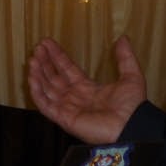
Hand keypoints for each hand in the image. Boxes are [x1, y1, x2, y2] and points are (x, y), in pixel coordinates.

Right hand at [27, 36, 146, 142]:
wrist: (131, 126)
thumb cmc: (132, 106)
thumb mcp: (131, 76)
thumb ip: (125, 57)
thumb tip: (123, 38)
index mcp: (88, 88)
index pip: (67, 69)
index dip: (57, 56)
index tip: (47, 43)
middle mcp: (75, 98)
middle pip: (54, 78)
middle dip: (44, 63)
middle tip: (37, 48)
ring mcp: (68, 109)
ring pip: (47, 90)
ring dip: (38, 75)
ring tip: (32, 60)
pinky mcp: (64, 119)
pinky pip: (45, 105)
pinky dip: (37, 92)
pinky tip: (33, 78)